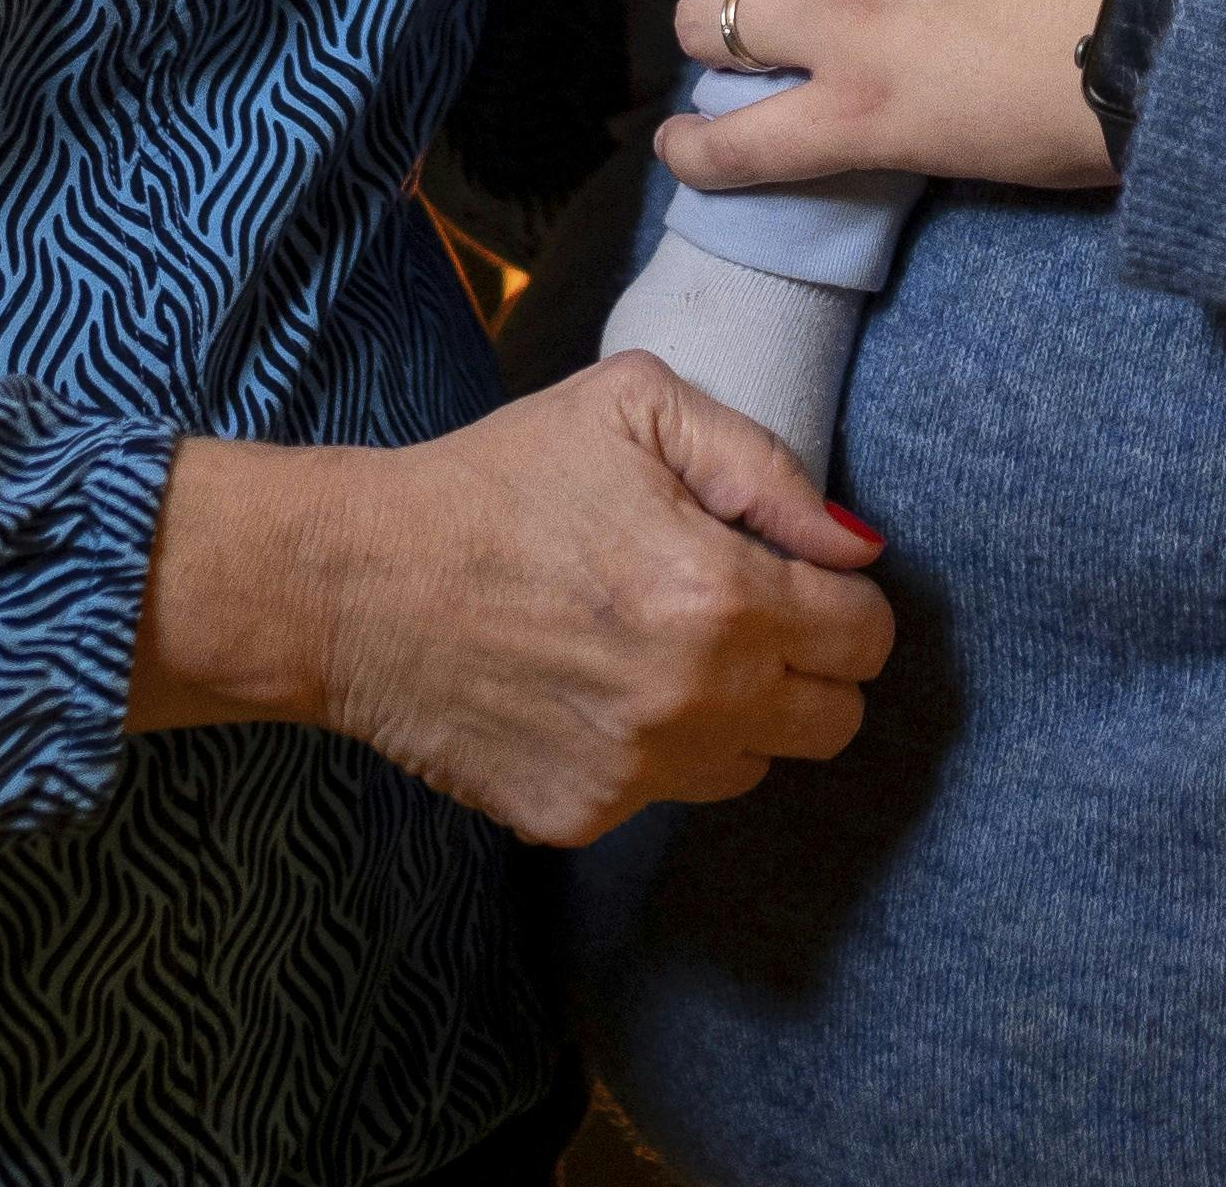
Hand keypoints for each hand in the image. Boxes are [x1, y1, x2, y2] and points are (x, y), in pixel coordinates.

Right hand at [129, 364, 893, 845]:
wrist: (358, 582)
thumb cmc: (500, 477)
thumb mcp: (637, 407)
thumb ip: (768, 471)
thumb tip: (856, 547)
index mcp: (722, 596)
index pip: (867, 637)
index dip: (846, 598)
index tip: (802, 575)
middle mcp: (695, 702)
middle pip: (836, 722)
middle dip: (813, 664)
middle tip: (749, 613)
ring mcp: (637, 774)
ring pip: (758, 765)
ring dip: (740, 712)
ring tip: (664, 645)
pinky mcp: (581, 818)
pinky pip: (668, 794)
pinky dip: (655, 748)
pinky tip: (594, 686)